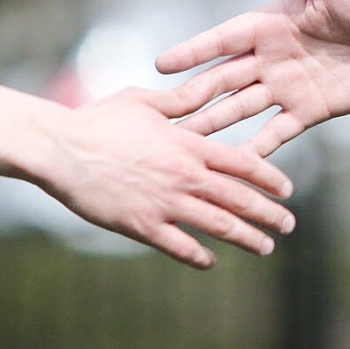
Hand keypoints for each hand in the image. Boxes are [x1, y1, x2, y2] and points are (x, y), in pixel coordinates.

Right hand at [38, 81, 296, 269]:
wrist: (61, 149)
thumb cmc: (99, 119)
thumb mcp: (143, 101)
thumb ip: (180, 101)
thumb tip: (205, 87)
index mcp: (188, 145)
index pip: (244, 164)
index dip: (271, 179)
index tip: (287, 190)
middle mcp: (184, 176)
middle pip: (240, 199)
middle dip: (269, 215)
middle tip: (288, 225)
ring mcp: (165, 204)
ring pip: (219, 226)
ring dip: (247, 238)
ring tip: (265, 247)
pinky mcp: (142, 226)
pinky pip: (180, 247)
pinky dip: (200, 256)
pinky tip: (211, 261)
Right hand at [156, 0, 349, 156]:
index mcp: (269, 24)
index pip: (222, 40)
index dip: (193, 52)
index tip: (161, 64)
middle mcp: (271, 57)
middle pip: (224, 79)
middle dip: (194, 96)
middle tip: (162, 116)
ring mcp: (287, 86)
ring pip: (241, 108)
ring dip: (215, 124)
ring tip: (187, 142)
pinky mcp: (309, 110)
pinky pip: (277, 132)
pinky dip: (257, 148)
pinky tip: (234, 165)